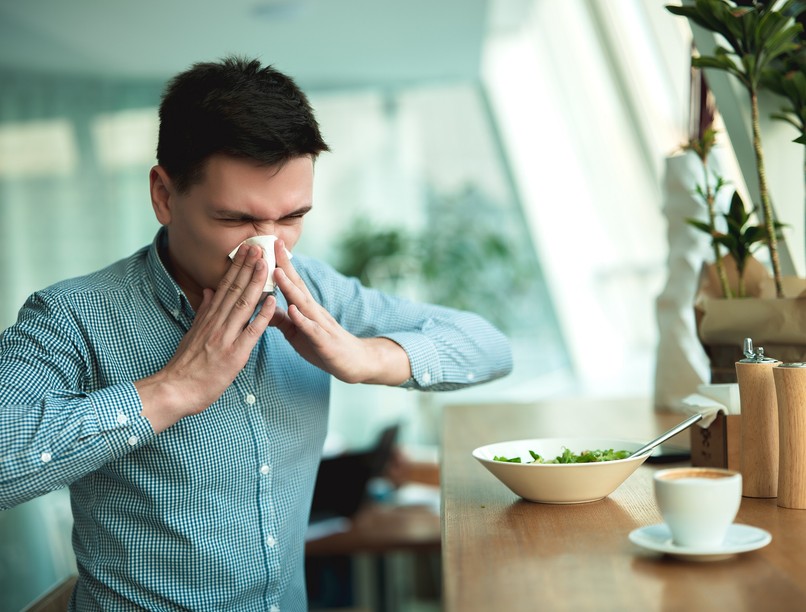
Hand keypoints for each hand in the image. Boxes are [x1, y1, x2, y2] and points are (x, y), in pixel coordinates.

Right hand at [136, 245, 274, 431]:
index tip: (247, 250)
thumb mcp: (193, 333)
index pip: (225, 286)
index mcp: (209, 318)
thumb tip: (209, 290)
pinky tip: (273, 301)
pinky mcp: (234, 354)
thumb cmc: (186, 365)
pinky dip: (263, 316)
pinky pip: (251, 332)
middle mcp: (217, 323)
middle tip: (260, 246)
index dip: (238, 267)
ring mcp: (225, 337)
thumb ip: (204, 311)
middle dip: (248, 267)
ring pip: (243, 305)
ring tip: (266, 264)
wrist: (176, 389)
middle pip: (235, 290)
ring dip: (256, 283)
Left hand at [269, 239, 410, 385]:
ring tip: (277, 272)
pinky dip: (302, 320)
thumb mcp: (297, 333)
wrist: (355, 363)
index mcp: (306, 308)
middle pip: (298, 285)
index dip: (281, 264)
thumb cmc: (324, 347)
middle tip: (275, 244)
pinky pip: (312, 329)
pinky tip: (293, 310)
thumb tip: (263, 307)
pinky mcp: (325, 342)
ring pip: (303, 303)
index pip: (292, 282)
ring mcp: (320, 325)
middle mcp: (314, 311)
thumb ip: (283, 320)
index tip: (270, 244)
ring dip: (290, 288)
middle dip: (285, 265)